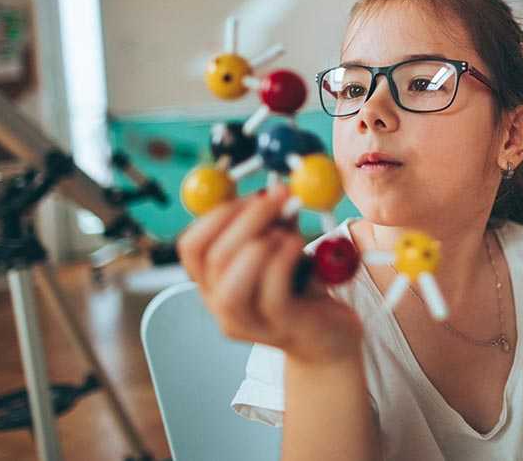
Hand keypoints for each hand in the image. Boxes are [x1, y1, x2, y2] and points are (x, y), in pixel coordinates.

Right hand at [177, 183, 362, 363]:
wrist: (330, 336)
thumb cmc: (303, 288)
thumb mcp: (284, 248)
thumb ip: (275, 221)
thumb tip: (276, 187)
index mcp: (214, 281)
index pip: (192, 246)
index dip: (218, 214)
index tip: (251, 191)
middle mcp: (220, 305)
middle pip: (213, 259)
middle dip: (247, 219)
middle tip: (277, 195)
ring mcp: (248, 322)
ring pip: (233, 285)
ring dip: (262, 245)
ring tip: (290, 234)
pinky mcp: (279, 328)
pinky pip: (272, 292)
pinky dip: (285, 259)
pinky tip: (301, 247)